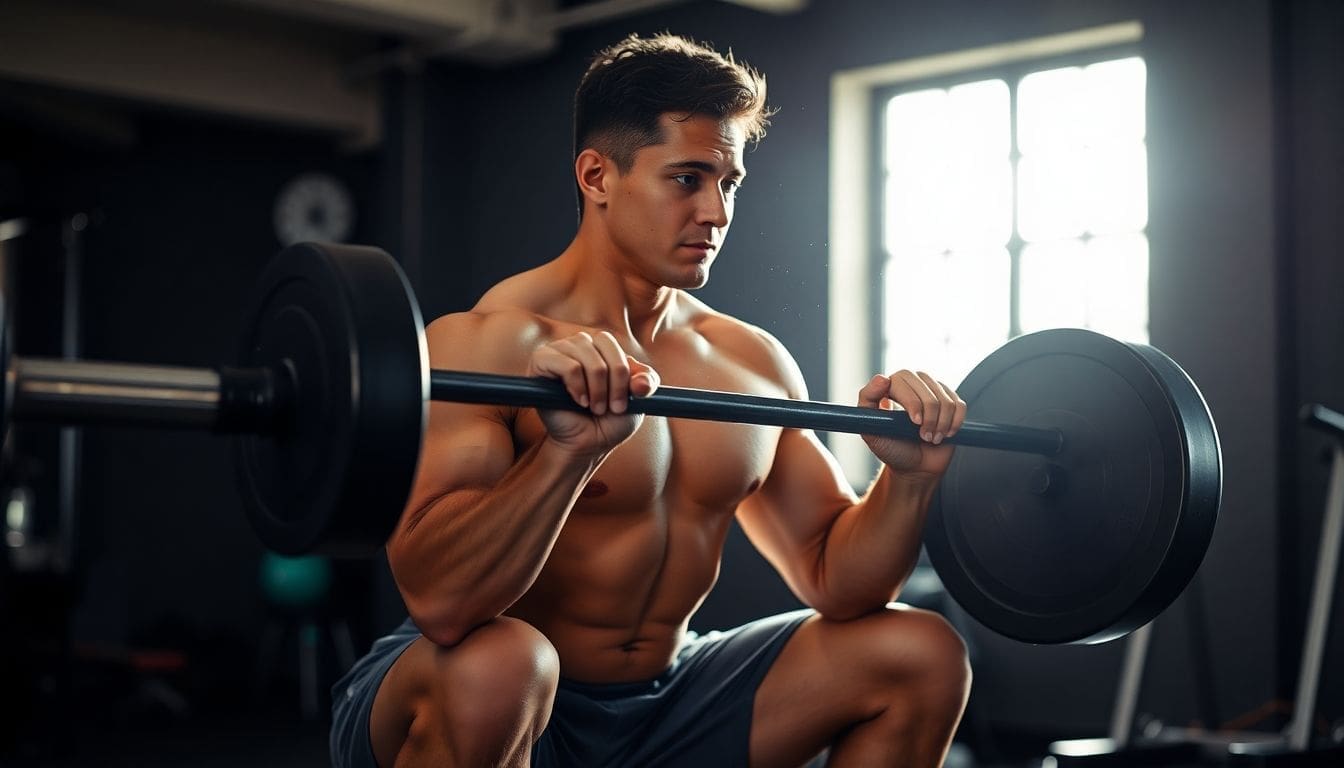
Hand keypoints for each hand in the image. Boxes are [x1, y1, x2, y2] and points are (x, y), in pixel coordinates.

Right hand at [527, 331, 659, 456]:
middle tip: (611, 408)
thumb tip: (641, 383)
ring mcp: (557, 351)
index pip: (613, 343)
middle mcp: (578, 344)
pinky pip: (568, 366)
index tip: (626, 402)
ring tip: (594, 408)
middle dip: (614, 380)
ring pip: (587, 357)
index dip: (623, 371)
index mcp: (600, 347)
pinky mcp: (541, 363)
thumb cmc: (608, 421)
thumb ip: (647, 382)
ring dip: (596, 388)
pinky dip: (578, 387)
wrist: (585, 444)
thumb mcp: (637, 400)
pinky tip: (579, 402)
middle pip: (602, 343)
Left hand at [858, 370, 965, 475]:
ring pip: (946, 400)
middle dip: (930, 418)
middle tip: (924, 437)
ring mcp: (934, 391)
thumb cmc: (890, 448)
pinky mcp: (951, 401)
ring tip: (931, 438)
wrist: (914, 466)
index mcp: (892, 385)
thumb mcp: (870, 429)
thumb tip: (882, 378)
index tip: (915, 422)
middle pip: (929, 391)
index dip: (912, 402)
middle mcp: (913, 383)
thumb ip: (867, 401)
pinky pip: (960, 405)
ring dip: (941, 424)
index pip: (905, 381)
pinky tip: (945, 434)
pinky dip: (955, 423)